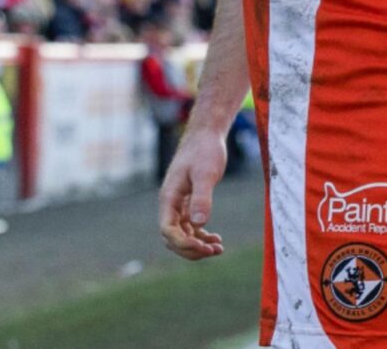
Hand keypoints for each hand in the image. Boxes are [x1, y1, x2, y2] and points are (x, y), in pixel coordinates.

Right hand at [158, 125, 228, 259]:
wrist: (207, 135)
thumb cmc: (205, 151)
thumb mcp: (206, 173)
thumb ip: (202, 197)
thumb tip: (199, 223)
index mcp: (169, 198)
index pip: (168, 230)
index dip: (183, 243)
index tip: (204, 246)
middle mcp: (170, 204)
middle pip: (172, 238)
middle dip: (191, 249)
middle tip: (214, 251)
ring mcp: (178, 205)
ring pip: (182, 234)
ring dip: (197, 244)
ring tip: (218, 249)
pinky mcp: (189, 202)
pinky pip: (190, 226)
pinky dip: (201, 235)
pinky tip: (216, 239)